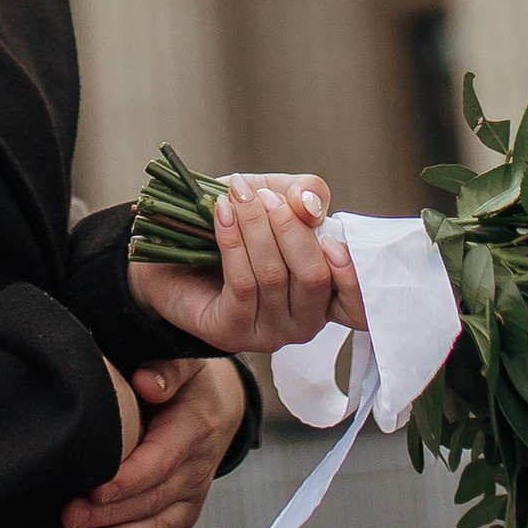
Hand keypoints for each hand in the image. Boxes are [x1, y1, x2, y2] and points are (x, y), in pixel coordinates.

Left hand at [63, 359, 245, 527]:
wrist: (217, 403)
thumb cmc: (187, 379)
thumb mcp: (183, 361)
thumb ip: (167, 367)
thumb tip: (145, 382)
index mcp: (193, 428)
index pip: (161, 460)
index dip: (128, 479)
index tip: (94, 489)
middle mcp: (195, 468)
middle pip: (154, 499)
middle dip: (112, 516)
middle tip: (71, 521)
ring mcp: (192, 496)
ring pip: (161, 527)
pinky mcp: (185, 513)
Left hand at [128, 171, 361, 358]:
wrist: (170, 253)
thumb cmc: (234, 226)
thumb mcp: (274, 196)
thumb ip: (304, 194)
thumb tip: (311, 206)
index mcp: (325, 294)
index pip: (357, 306)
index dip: (351, 275)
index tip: (329, 237)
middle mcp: (304, 321)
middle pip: (313, 278)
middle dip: (288, 229)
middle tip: (260, 196)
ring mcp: (269, 332)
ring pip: (274, 276)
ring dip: (254, 228)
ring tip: (237, 197)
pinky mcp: (232, 332)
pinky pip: (242, 284)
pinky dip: (233, 242)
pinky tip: (222, 214)